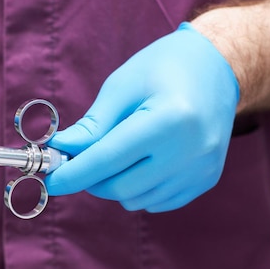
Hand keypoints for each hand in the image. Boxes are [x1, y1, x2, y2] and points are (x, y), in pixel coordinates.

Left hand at [45, 23, 238, 211]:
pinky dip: (138, 190)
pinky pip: (157, 202)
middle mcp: (191, 150)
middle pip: (120, 187)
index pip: (108, 159)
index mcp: (169, 120)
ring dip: (114, 185)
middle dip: (91, 179)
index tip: (52, 181)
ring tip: (116, 154)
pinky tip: (140, 163)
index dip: (74, 174)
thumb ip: (92, 125)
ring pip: (137, 199)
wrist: (217, 67)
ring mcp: (202, 169)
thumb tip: (61, 151)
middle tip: (80, 160)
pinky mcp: (206, 180)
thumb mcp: (122, 87)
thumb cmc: (164, 68)